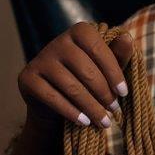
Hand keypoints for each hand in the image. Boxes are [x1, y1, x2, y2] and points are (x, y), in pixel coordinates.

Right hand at [18, 23, 133, 131]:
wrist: (55, 101)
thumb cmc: (87, 81)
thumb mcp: (105, 68)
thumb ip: (117, 55)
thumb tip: (127, 38)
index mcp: (79, 32)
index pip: (98, 48)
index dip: (113, 71)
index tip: (123, 93)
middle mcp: (58, 41)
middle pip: (85, 69)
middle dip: (104, 93)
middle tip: (114, 110)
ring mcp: (40, 59)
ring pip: (71, 86)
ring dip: (91, 107)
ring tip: (104, 122)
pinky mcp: (27, 78)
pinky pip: (52, 97)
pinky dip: (71, 112)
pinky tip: (84, 122)